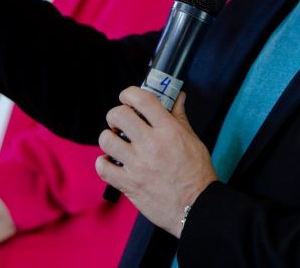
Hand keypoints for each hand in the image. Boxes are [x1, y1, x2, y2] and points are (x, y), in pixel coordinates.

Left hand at [97, 88, 215, 235]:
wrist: (196, 206)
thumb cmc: (197, 173)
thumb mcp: (192, 139)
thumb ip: (179, 117)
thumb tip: (178, 97)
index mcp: (168, 130)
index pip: (142, 99)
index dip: (129, 93)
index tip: (127, 97)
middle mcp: (150, 144)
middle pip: (118, 115)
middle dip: (116, 114)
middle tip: (121, 121)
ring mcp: (137, 165)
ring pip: (106, 140)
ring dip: (109, 138)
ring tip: (116, 142)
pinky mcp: (128, 184)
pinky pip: (102, 168)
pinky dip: (103, 163)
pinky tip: (111, 162)